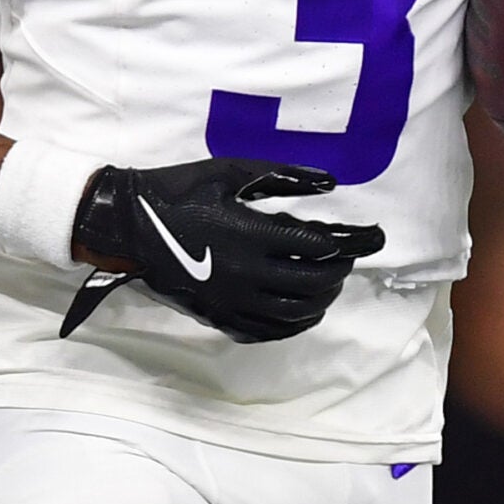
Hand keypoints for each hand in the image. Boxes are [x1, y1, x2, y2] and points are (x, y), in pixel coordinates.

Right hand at [67, 160, 383, 343]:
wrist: (129, 226)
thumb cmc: (181, 190)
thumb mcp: (232, 171)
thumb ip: (285, 176)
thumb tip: (331, 184)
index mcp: (252, 234)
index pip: (319, 247)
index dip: (353, 242)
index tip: (374, 236)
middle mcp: (247, 274)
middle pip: (314, 283)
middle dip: (340, 270)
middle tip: (350, 256)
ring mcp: (232, 301)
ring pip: (295, 313)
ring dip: (323, 299)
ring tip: (332, 282)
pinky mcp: (218, 317)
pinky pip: (267, 331)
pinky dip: (295, 324)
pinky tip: (303, 312)